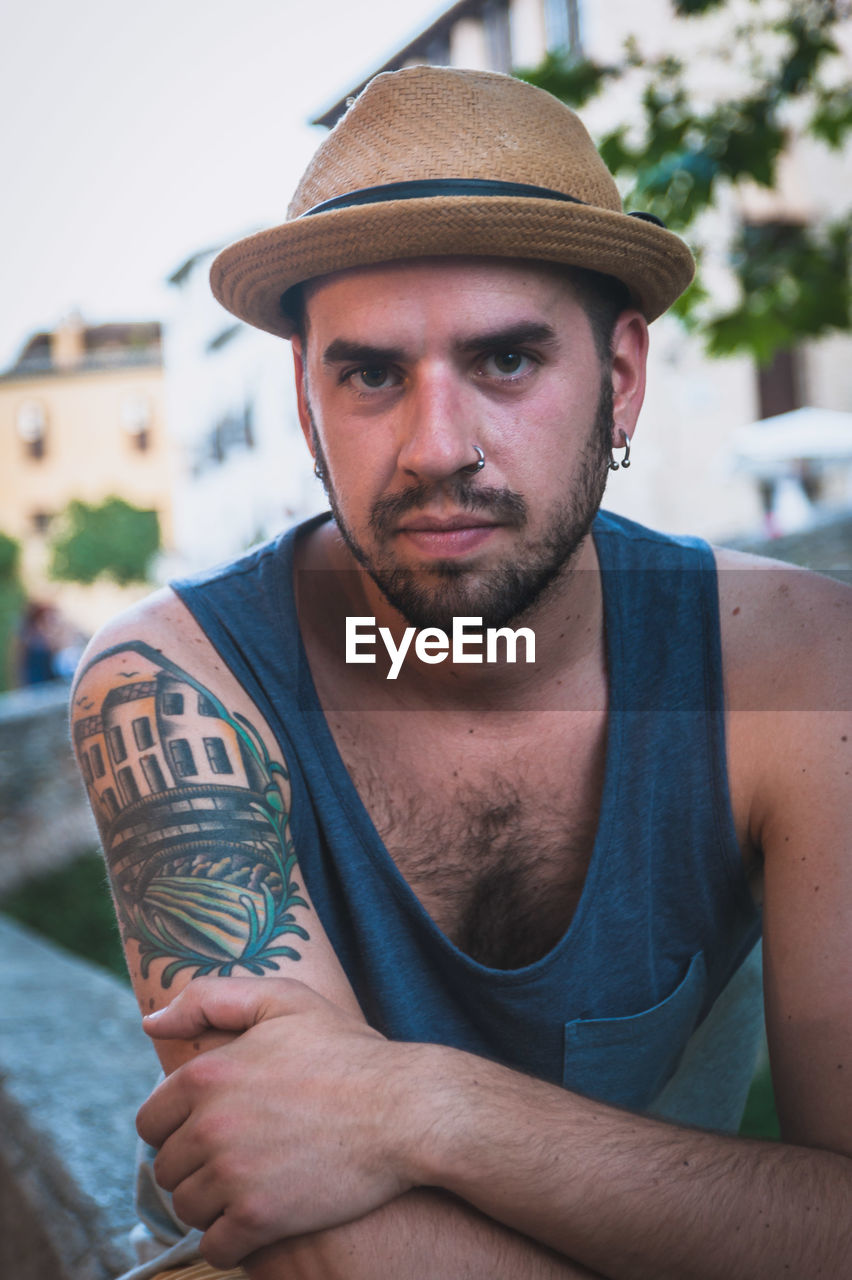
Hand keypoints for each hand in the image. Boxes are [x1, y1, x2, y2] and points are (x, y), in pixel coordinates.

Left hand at [136, 977, 419, 1267]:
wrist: (405, 1110)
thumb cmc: (346, 1052)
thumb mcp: (283, 1000)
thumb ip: (210, 999)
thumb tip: (151, 1024)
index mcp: (207, 1074)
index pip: (151, 1120)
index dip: (177, 1127)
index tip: (212, 1130)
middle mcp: (210, 1126)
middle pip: (167, 1168)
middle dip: (194, 1167)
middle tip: (236, 1159)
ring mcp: (233, 1175)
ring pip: (188, 1209)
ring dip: (210, 1205)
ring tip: (248, 1188)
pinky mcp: (260, 1218)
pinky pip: (218, 1246)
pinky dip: (232, 1241)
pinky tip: (257, 1222)